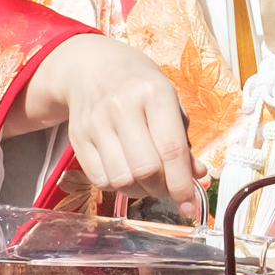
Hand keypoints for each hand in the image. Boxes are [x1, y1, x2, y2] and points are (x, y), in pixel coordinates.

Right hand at [18, 35, 199, 214]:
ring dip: (139, 190)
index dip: (182, 184)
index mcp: (154, 94)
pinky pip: (100, 180)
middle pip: (144, 169)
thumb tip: (196, 175)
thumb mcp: (170, 101)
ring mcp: (96, 123)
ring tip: (146, 179)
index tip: (190, 207)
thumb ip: (183, 140)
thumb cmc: (139, 85)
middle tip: (167, 186)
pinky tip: (124, 173)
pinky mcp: (77, 138)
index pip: (170, 149)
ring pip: (121, 179)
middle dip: (161, 188)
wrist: (91, 66)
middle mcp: (122, 107)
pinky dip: (116, 187)